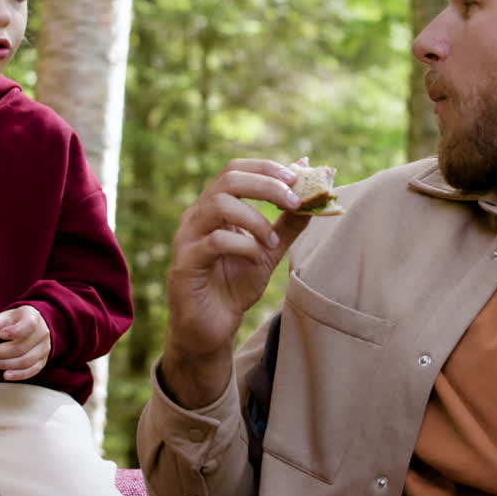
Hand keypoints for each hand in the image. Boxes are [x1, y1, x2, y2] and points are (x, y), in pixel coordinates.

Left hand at [0, 306, 50, 380]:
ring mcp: (44, 348)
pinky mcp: (43, 361)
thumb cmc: (12, 323)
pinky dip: (18, 375)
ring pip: (26, 361)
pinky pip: (31, 371)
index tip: (0, 334)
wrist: (29, 328)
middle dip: (1, 353)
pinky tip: (6, 375)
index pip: (29, 325)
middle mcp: (43, 332)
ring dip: (6, 364)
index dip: (14, 331)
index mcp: (33, 317)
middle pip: (22, 347)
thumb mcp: (2, 318)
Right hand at [160, 158, 310, 407]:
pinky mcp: (185, 262)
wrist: (211, 327)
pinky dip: (244, 245)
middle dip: (267, 185)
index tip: (297, 177)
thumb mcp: (269, 249)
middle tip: (294, 201)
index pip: (236, 169)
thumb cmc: (234, 285)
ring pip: (219, 204)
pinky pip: (215, 242)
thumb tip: (311, 188)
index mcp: (215, 206)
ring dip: (256, 219)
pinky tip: (257, 258)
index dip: (267, 168)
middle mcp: (197, 215)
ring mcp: (188, 237)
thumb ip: (288, 222)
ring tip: (272, 242)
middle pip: (228, 178)